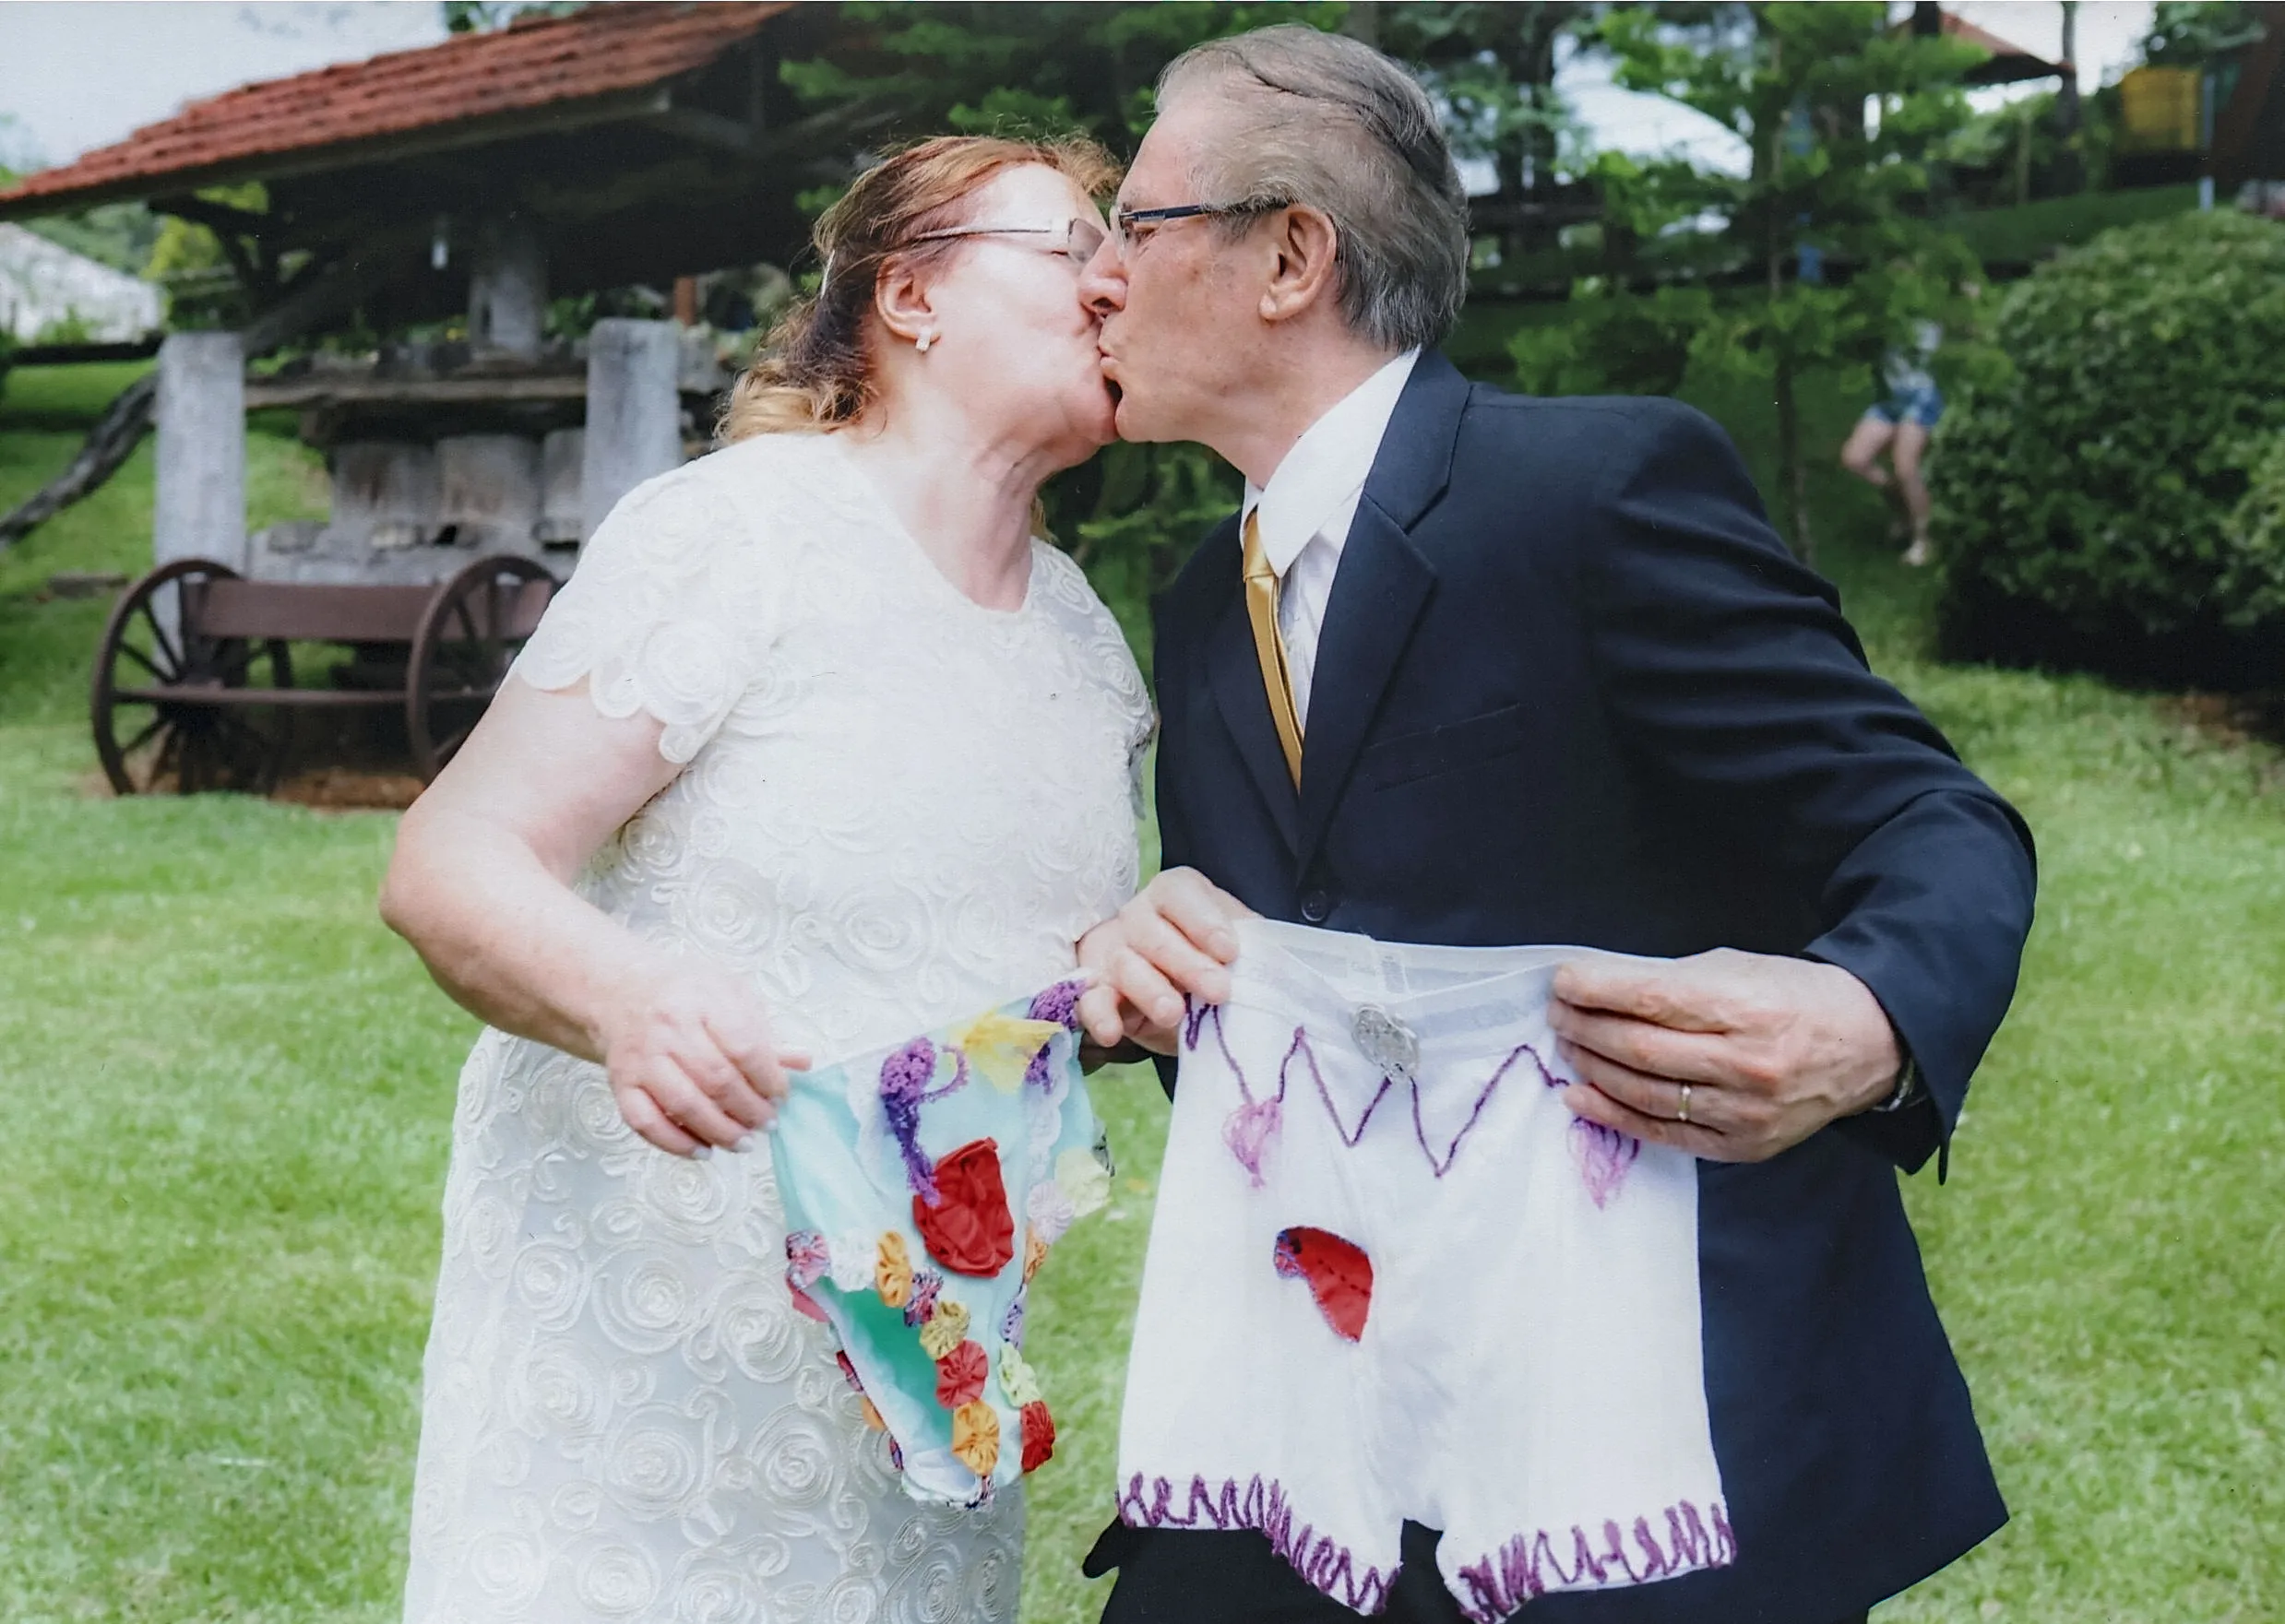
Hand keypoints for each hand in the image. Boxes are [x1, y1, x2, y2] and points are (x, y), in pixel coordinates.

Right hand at [595, 966, 809, 1156]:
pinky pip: (645, 1122)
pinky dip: (676, 1143)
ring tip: (744, 1143)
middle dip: (749, 1110)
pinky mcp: (621, 1084)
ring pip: (683, 1105)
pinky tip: (704, 1151)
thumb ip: (764, 1029)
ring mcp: (641, 1059)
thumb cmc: (685, 993)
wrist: (620, 992)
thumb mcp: (729, 994)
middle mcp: (668, 1030)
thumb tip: (804, 1062)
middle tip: (768, 1123)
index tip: (782, 1095)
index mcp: (702, 1000)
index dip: (768, 1078)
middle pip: (716, 1080)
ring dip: (720, 1131)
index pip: (743, 1047)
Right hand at [1075, 868, 1252, 1053]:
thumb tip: (1267, 969)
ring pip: (1126, 964)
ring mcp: (1113, 950)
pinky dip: (1098, 1015)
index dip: (1204, 921)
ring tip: (1174, 1014)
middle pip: (1152, 931)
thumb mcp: (1243, 948)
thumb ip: (1252, 949)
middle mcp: (1139, 915)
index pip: (1181, 894)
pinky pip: (1090, 998)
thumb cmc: (1219, 963)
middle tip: (1218, 991)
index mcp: (1176, 894)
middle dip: (1187, 963)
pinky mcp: (1097, 989)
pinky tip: (1112, 1032)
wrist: (1192, 999)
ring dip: (1150, 989)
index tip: (1230, 951)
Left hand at [1548, 948, 1900, 1162]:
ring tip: (1568, 1047)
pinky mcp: (1744, 1145)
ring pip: (1646, 1093)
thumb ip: (1671, 981)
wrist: (1867, 1044)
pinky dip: (1615, 1114)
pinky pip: (1665, 1132)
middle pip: (1641, 1049)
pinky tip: (1582, 1095)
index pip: (1652, 999)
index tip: (1562, 981)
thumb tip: (1597, 986)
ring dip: (1593, 1068)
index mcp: (1746, 1008)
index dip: (1597, 990)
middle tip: (1558, 1014)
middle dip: (1586, 1028)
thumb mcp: (1738, 969)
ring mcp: (1747, 1111)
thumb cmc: (1794, 998)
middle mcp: (1747, 1064)